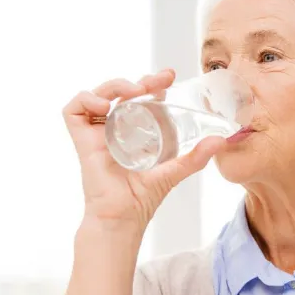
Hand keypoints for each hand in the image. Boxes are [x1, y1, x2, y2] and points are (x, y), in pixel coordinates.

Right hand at [63, 69, 226, 234]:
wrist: (122, 217)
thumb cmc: (142, 198)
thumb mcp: (173, 171)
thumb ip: (195, 157)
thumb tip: (220, 141)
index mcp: (133, 130)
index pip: (139, 97)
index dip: (151, 83)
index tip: (168, 77)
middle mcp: (113, 127)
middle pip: (120, 91)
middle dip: (137, 80)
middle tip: (156, 82)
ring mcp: (96, 132)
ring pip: (97, 94)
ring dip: (114, 85)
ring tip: (133, 92)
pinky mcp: (81, 139)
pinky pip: (74, 110)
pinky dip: (86, 99)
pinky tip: (105, 107)